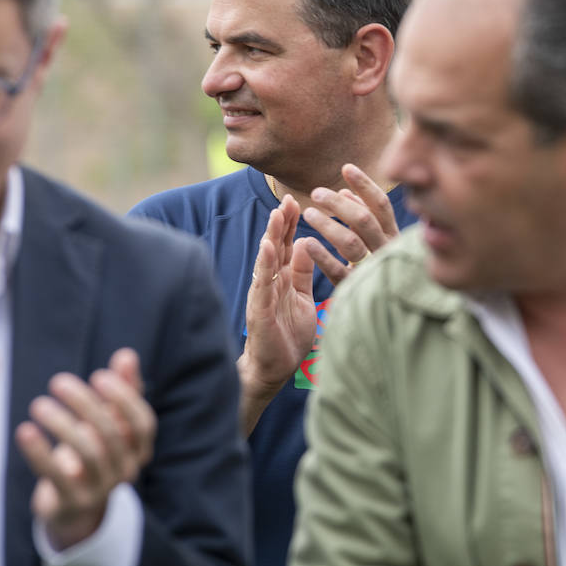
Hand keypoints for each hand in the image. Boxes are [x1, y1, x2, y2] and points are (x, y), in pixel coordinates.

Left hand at [15, 348, 155, 550]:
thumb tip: (127, 355)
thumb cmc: (93, 451)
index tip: (99, 375)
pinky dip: (40, 453)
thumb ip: (121, 389)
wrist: (73, 505)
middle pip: (112, 435)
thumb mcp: (108, 421)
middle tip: (58, 381)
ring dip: (62, 425)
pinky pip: (57, 477)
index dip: (124, 398)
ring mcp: (101, 490)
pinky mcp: (72, 503)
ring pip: (89, 454)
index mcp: (138, 449)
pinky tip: (25, 431)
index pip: (143, 423)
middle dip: (86, 405)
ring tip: (38, 404)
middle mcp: (126, 470)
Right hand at [239, 196, 317, 428]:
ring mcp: (263, 294)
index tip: (296, 200)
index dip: (291, 224)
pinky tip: (267, 247)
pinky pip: (262, 283)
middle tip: (287, 198)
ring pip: (266, 260)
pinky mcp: (259, 309)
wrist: (275, 368)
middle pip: (275, 246)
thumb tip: (305, 245)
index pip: (286, 245)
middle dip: (281, 222)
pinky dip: (264, 264)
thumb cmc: (289, 334)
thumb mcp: (303, 297)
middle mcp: (270, 282)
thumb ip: (303, 273)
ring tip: (277, 215)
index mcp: (283, 278)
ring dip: (271, 236)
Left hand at [302, 163, 398, 284]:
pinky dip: (321, 255)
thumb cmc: (378, 268)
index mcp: (394, 238)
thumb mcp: (376, 241)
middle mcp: (386, 252)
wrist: (387, 312)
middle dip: (338, 203)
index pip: (381, 206)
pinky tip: (307, 243)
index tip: (346, 168)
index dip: (364, 185)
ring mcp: (373, 271)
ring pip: (350, 242)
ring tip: (308, 213)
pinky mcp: (357, 289)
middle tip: (316, 193)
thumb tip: (345, 190)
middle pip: (364, 220)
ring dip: (327, 224)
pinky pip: (337, 270)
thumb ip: (364, 216)